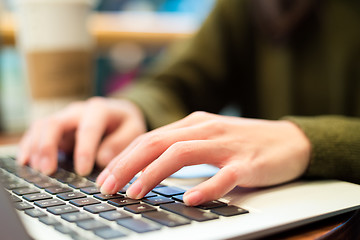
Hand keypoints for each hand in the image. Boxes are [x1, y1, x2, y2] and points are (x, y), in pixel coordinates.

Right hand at [18, 97, 146, 175]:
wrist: (119, 113)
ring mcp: (65, 118)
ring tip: (38, 170)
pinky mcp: (57, 127)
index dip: (84, 150)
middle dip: (49, 147)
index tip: (83, 171)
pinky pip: (37, 132)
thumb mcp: (133, 130)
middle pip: (56, 123)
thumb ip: (120, 143)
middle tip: (49, 171)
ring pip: (42, 127)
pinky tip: (25, 161)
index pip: (88, 128)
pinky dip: (29, 145)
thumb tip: (102, 159)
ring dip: (36, 148)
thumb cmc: (126, 124)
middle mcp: (78, 111)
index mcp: (99, 110)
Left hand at [96, 111, 310, 205]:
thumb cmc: (244, 143)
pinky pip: (224, 176)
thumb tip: (148, 168)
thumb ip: (182, 148)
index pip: (150, 138)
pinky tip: (190, 199)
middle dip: (127, 164)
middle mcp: (206, 129)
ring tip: (134, 193)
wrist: (289, 140)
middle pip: (158, 142)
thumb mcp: (208, 139)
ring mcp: (227, 145)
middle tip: (107, 187)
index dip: (124, 157)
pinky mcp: (248, 163)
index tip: (105, 177)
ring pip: (182, 154)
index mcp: (194, 124)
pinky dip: (205, 187)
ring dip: (154, 174)